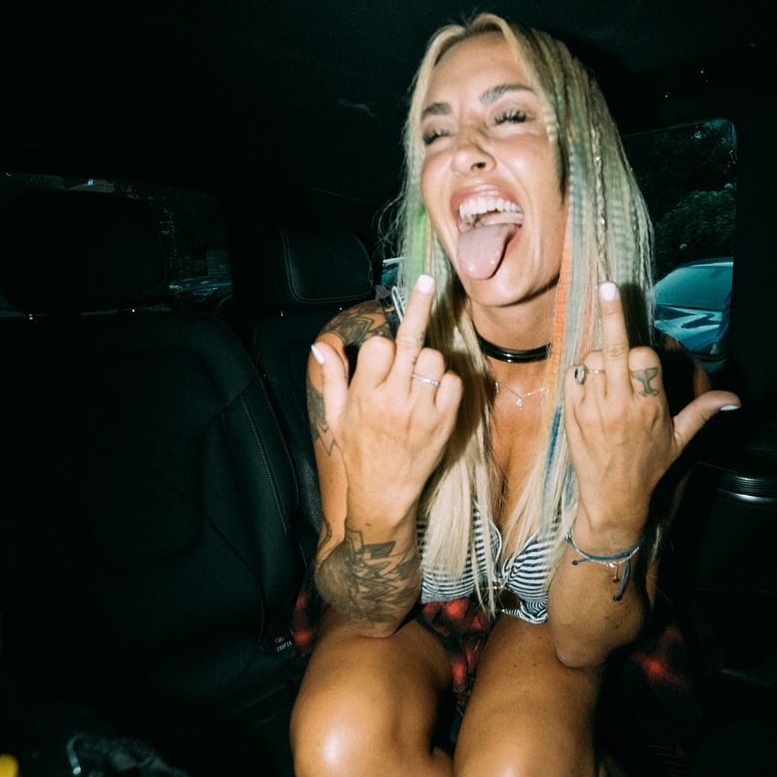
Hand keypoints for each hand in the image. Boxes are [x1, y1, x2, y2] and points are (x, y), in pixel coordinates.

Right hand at [310, 274, 462, 521]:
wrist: (383, 496)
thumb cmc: (356, 454)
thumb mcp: (334, 417)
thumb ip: (332, 378)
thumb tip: (322, 345)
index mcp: (365, 395)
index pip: (379, 345)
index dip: (381, 344)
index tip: (383, 348)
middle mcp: (394, 399)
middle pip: (410, 341)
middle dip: (418, 305)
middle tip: (426, 280)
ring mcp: (422, 410)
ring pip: (434, 359)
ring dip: (428, 361)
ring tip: (417, 379)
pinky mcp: (444, 422)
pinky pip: (454, 382)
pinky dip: (446, 382)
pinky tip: (433, 394)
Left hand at [564, 282, 739, 538]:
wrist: (612, 497)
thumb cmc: (648, 466)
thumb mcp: (680, 440)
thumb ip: (703, 412)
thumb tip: (734, 399)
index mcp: (650, 406)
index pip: (644, 358)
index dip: (644, 354)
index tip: (644, 360)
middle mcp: (621, 403)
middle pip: (616, 349)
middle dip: (613, 316)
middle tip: (609, 286)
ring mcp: (593, 407)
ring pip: (593, 359)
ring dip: (600, 357)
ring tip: (608, 377)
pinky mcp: (572, 412)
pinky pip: (574, 375)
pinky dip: (582, 372)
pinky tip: (592, 385)